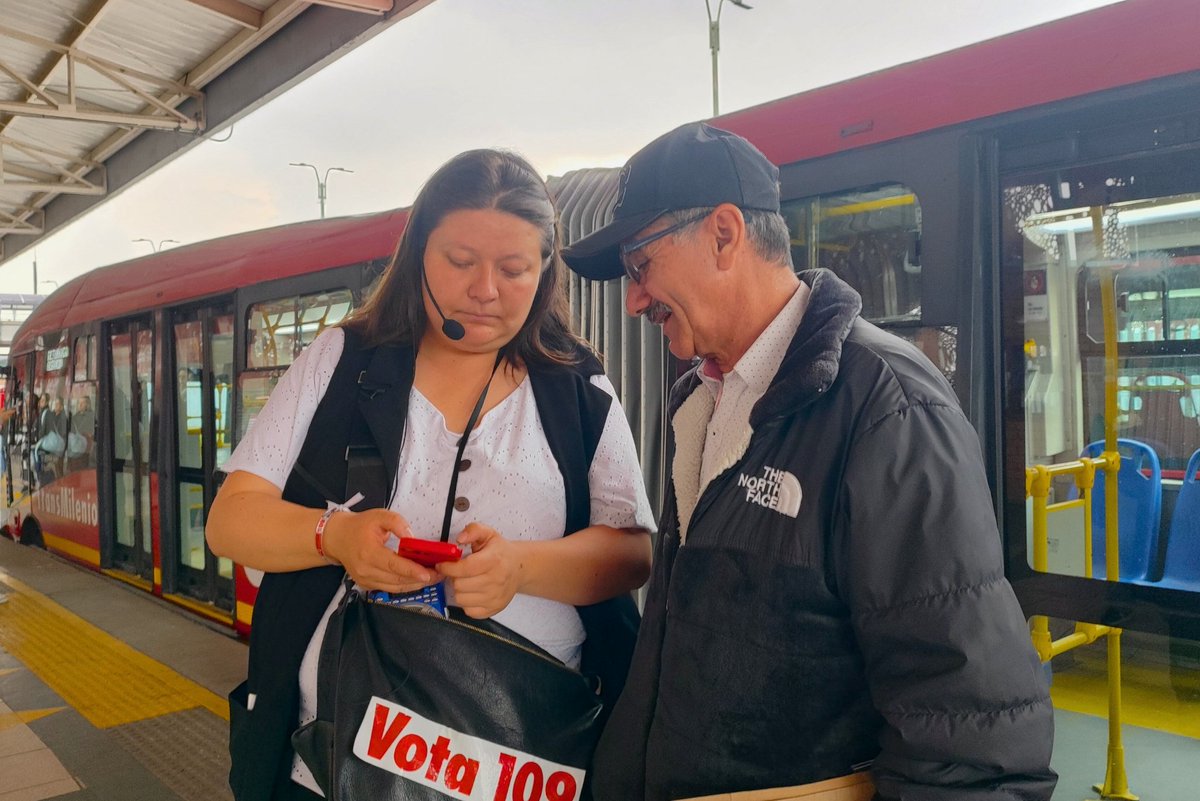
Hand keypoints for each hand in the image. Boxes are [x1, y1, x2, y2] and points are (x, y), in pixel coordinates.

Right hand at [321, 508, 435, 592]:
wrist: (337, 537)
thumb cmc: (358, 527)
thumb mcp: (379, 516)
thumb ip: (398, 523)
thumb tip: (411, 537)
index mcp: (368, 553)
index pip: (394, 565)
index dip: (412, 570)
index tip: (428, 573)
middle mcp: (366, 570)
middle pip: (397, 580)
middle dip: (420, 579)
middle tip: (439, 573)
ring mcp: (365, 580)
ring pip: (395, 588)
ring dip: (415, 585)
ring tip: (432, 578)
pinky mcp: (367, 585)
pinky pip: (389, 589)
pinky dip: (404, 585)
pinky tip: (416, 580)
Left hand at [438, 523, 522, 617]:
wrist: (518, 568)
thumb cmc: (500, 552)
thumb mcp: (488, 534)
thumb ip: (473, 530)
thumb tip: (460, 538)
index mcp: (494, 560)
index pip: (465, 568)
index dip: (448, 567)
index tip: (443, 565)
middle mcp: (496, 580)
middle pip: (460, 585)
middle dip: (454, 577)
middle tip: (458, 572)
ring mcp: (495, 596)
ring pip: (461, 599)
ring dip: (459, 590)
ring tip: (466, 581)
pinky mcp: (494, 608)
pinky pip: (469, 611)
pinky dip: (467, 602)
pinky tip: (472, 592)